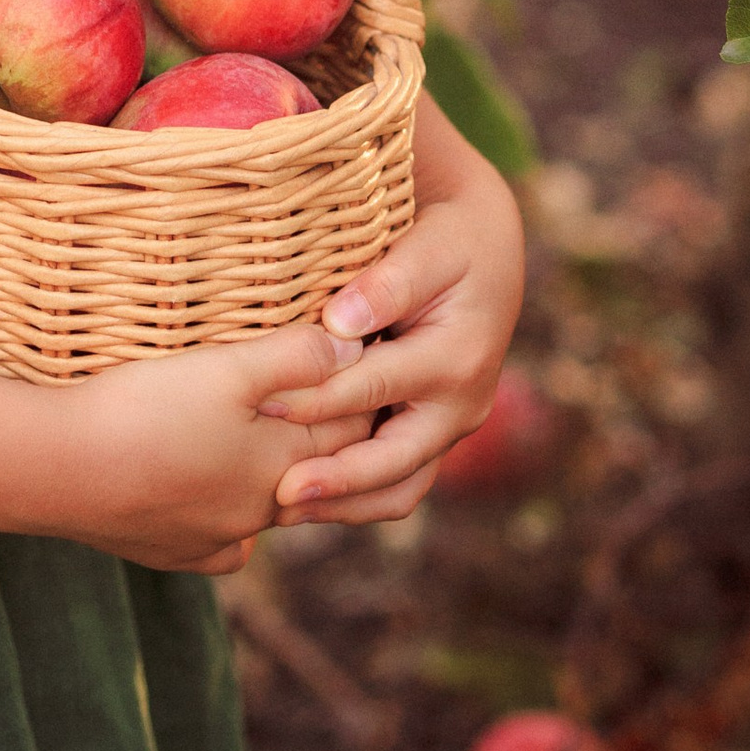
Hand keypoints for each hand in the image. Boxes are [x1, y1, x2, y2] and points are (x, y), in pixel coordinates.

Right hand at [18, 320, 373, 573]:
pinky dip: (230, 528)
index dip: (364, 392)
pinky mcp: (170, 551)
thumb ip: (294, 358)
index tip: (376, 363)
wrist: (57, 470)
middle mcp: (258, 513)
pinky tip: (223, 515)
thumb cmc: (143, 411)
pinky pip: (219, 545)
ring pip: (267, 509)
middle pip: (313, 470)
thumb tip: (354, 348)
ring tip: (278, 448)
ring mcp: (213, 538)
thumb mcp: (225, 369)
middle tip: (340, 402)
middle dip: (329, 436)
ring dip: (280, 477)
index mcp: (280, 465)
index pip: (347, 428)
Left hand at [272, 97, 525, 529]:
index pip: (376, 388)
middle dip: (337, 483)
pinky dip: (355, 495)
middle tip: (280, 495)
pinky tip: (304, 497)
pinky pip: (396, 480)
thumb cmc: (449, 238)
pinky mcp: (432, 434)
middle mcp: (461, 406)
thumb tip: (340, 324)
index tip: (262, 405)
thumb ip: (387, 283)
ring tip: (284, 512)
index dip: (318, 399)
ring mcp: (449, 427)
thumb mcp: (429, 245)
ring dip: (345, 505)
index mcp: (458, 359)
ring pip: (400, 488)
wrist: (487, 248)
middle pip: (396, 463)